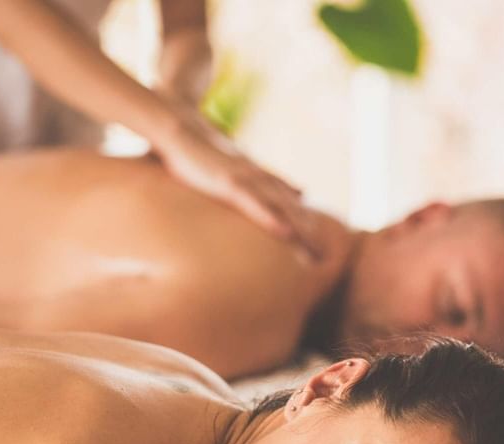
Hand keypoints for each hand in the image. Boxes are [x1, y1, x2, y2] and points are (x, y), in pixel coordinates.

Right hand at [153, 102, 325, 259]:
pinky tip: (286, 233)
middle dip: (308, 232)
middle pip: (291, 207)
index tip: (319, 236)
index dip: (303, 216)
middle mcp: (256, 175)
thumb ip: (239, 175)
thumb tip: (243, 187)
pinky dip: (271, 218)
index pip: (286, 197)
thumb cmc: (194, 148)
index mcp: (255, 173)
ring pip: (280, 208)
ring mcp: (245, 178)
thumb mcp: (222, 164)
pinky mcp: (228, 183)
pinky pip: (254, 204)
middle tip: (324, 256)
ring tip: (314, 252)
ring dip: (299, 230)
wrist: (179, 127)